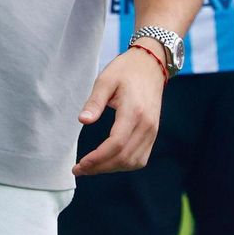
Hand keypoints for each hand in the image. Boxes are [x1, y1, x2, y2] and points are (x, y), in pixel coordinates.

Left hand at [72, 48, 165, 175]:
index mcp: (134, 111)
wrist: (150, 64)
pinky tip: (108, 161)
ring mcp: (152, 131)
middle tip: (80, 169)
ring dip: (112, 168)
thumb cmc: (126, 70)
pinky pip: (141, 158)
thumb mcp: (105, 80)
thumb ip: (94, 102)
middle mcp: (147, 125)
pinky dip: (124, 164)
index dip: (98, 158)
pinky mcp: (153, 133)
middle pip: (124, 157)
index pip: (116, 144)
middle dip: (100, 167)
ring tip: (91, 167)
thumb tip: (82, 120)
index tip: (80, 164)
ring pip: (133, 162)